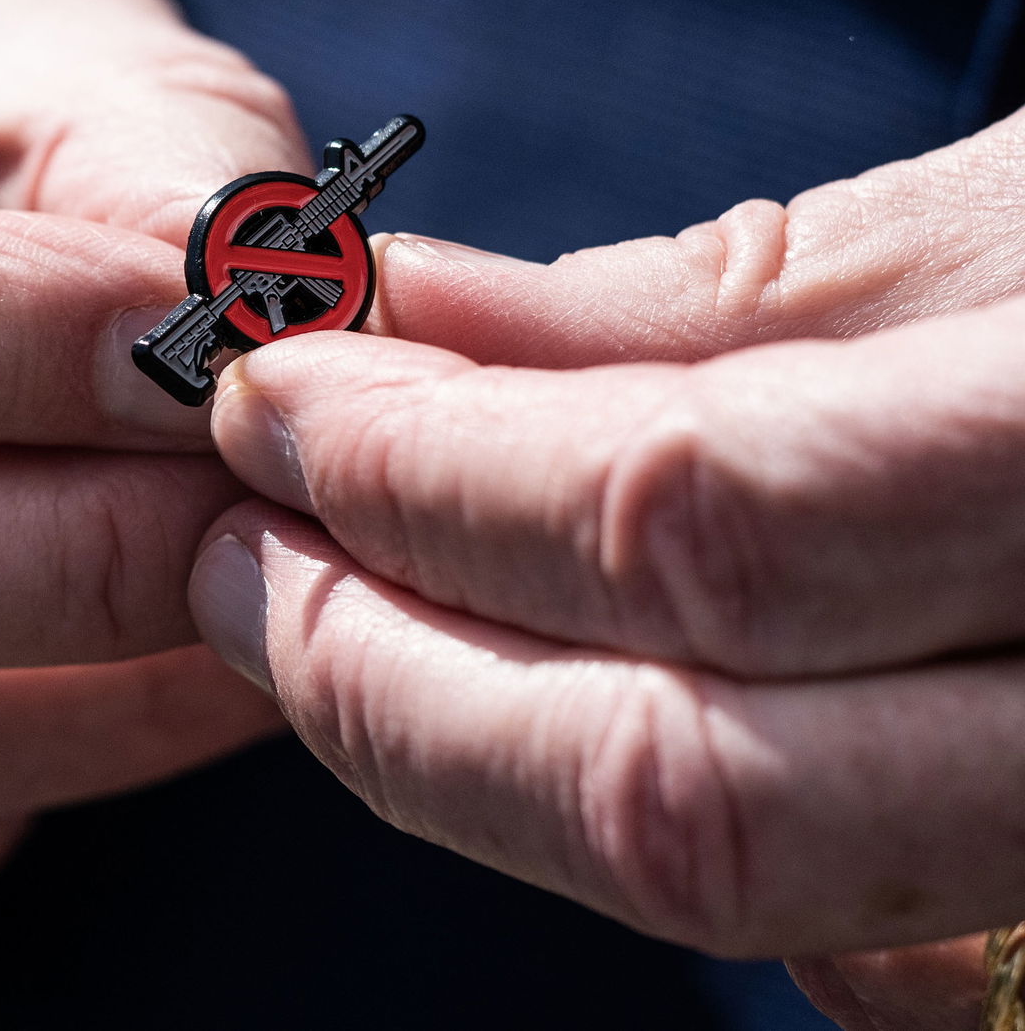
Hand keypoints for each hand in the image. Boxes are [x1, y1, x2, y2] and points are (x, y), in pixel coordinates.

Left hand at [189, 106, 1024, 1025]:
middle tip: (246, 542)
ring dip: (454, 746)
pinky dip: (611, 815)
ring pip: (729, 896)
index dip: (425, 473)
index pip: (694, 533)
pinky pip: (825, 951)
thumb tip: (389, 327)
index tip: (267, 399)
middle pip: (684, 798)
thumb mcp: (987, 246)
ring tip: (317, 606)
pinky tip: (517, 698)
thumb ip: (684, 314)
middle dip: (384, 664)